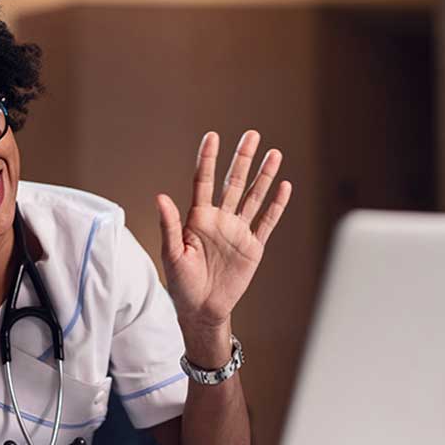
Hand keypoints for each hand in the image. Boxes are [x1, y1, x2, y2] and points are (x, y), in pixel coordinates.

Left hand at [156, 131, 290, 332]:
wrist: (202, 309)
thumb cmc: (181, 283)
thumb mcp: (172, 254)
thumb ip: (169, 224)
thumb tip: (160, 197)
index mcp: (197, 218)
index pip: (204, 181)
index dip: (208, 159)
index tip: (212, 136)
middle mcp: (220, 219)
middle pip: (233, 182)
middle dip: (242, 158)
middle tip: (252, 134)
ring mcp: (238, 231)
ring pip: (253, 197)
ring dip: (264, 176)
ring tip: (274, 153)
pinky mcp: (253, 246)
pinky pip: (267, 222)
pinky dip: (276, 205)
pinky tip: (284, 186)